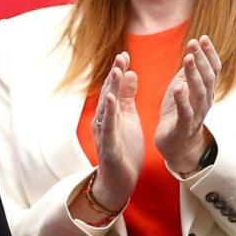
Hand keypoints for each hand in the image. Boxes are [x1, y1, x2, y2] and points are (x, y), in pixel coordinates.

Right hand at [89, 52, 142, 211]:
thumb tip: (130, 72)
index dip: (119, 72)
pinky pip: (109, 127)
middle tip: (121, 57)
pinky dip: (109, 113)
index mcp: (112, 113)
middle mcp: (104, 120)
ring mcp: (105, 133)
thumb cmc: (124, 148)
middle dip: (115, 75)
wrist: (119, 180)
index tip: (125, 55)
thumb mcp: (128, 117)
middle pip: (108, 94)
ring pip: (107, 108)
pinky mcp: (108, 146)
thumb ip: (127, 96)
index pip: (115, 88)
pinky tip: (111, 100)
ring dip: (111, 89)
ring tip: (117, 71)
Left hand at [154, 36, 220, 172]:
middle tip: (195, 43)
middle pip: (207, 78)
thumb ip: (189, 72)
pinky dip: (182, 99)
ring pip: (198, 93)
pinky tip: (178, 87)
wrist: (176, 144)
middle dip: (201, 59)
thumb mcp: (184, 88)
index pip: (213, 70)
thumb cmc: (178, 113)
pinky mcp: (183, 126)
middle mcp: (205, 102)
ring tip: (188, 58)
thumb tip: (193, 48)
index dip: (209, 54)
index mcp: (206, 91)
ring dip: (194, 74)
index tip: (203, 38)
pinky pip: (185, 112)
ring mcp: (196, 114)